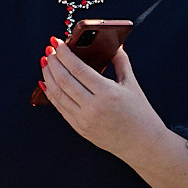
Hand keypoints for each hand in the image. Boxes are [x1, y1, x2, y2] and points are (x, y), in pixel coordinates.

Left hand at [40, 42, 162, 156]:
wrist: (142, 144)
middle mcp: (93, 107)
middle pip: (64, 80)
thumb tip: (114, 44)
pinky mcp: (79, 128)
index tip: (57, 43)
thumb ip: (121, 61)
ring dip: (48, 76)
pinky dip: (50, 93)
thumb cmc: (140, 114)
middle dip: (53, 62)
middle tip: (49, 50)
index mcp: (107, 93)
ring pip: (58, 94)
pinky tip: (46, 82)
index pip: (78, 69)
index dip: (64, 54)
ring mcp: (84, 120)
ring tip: (45, 62)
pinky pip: (60, 108)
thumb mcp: (132, 84)